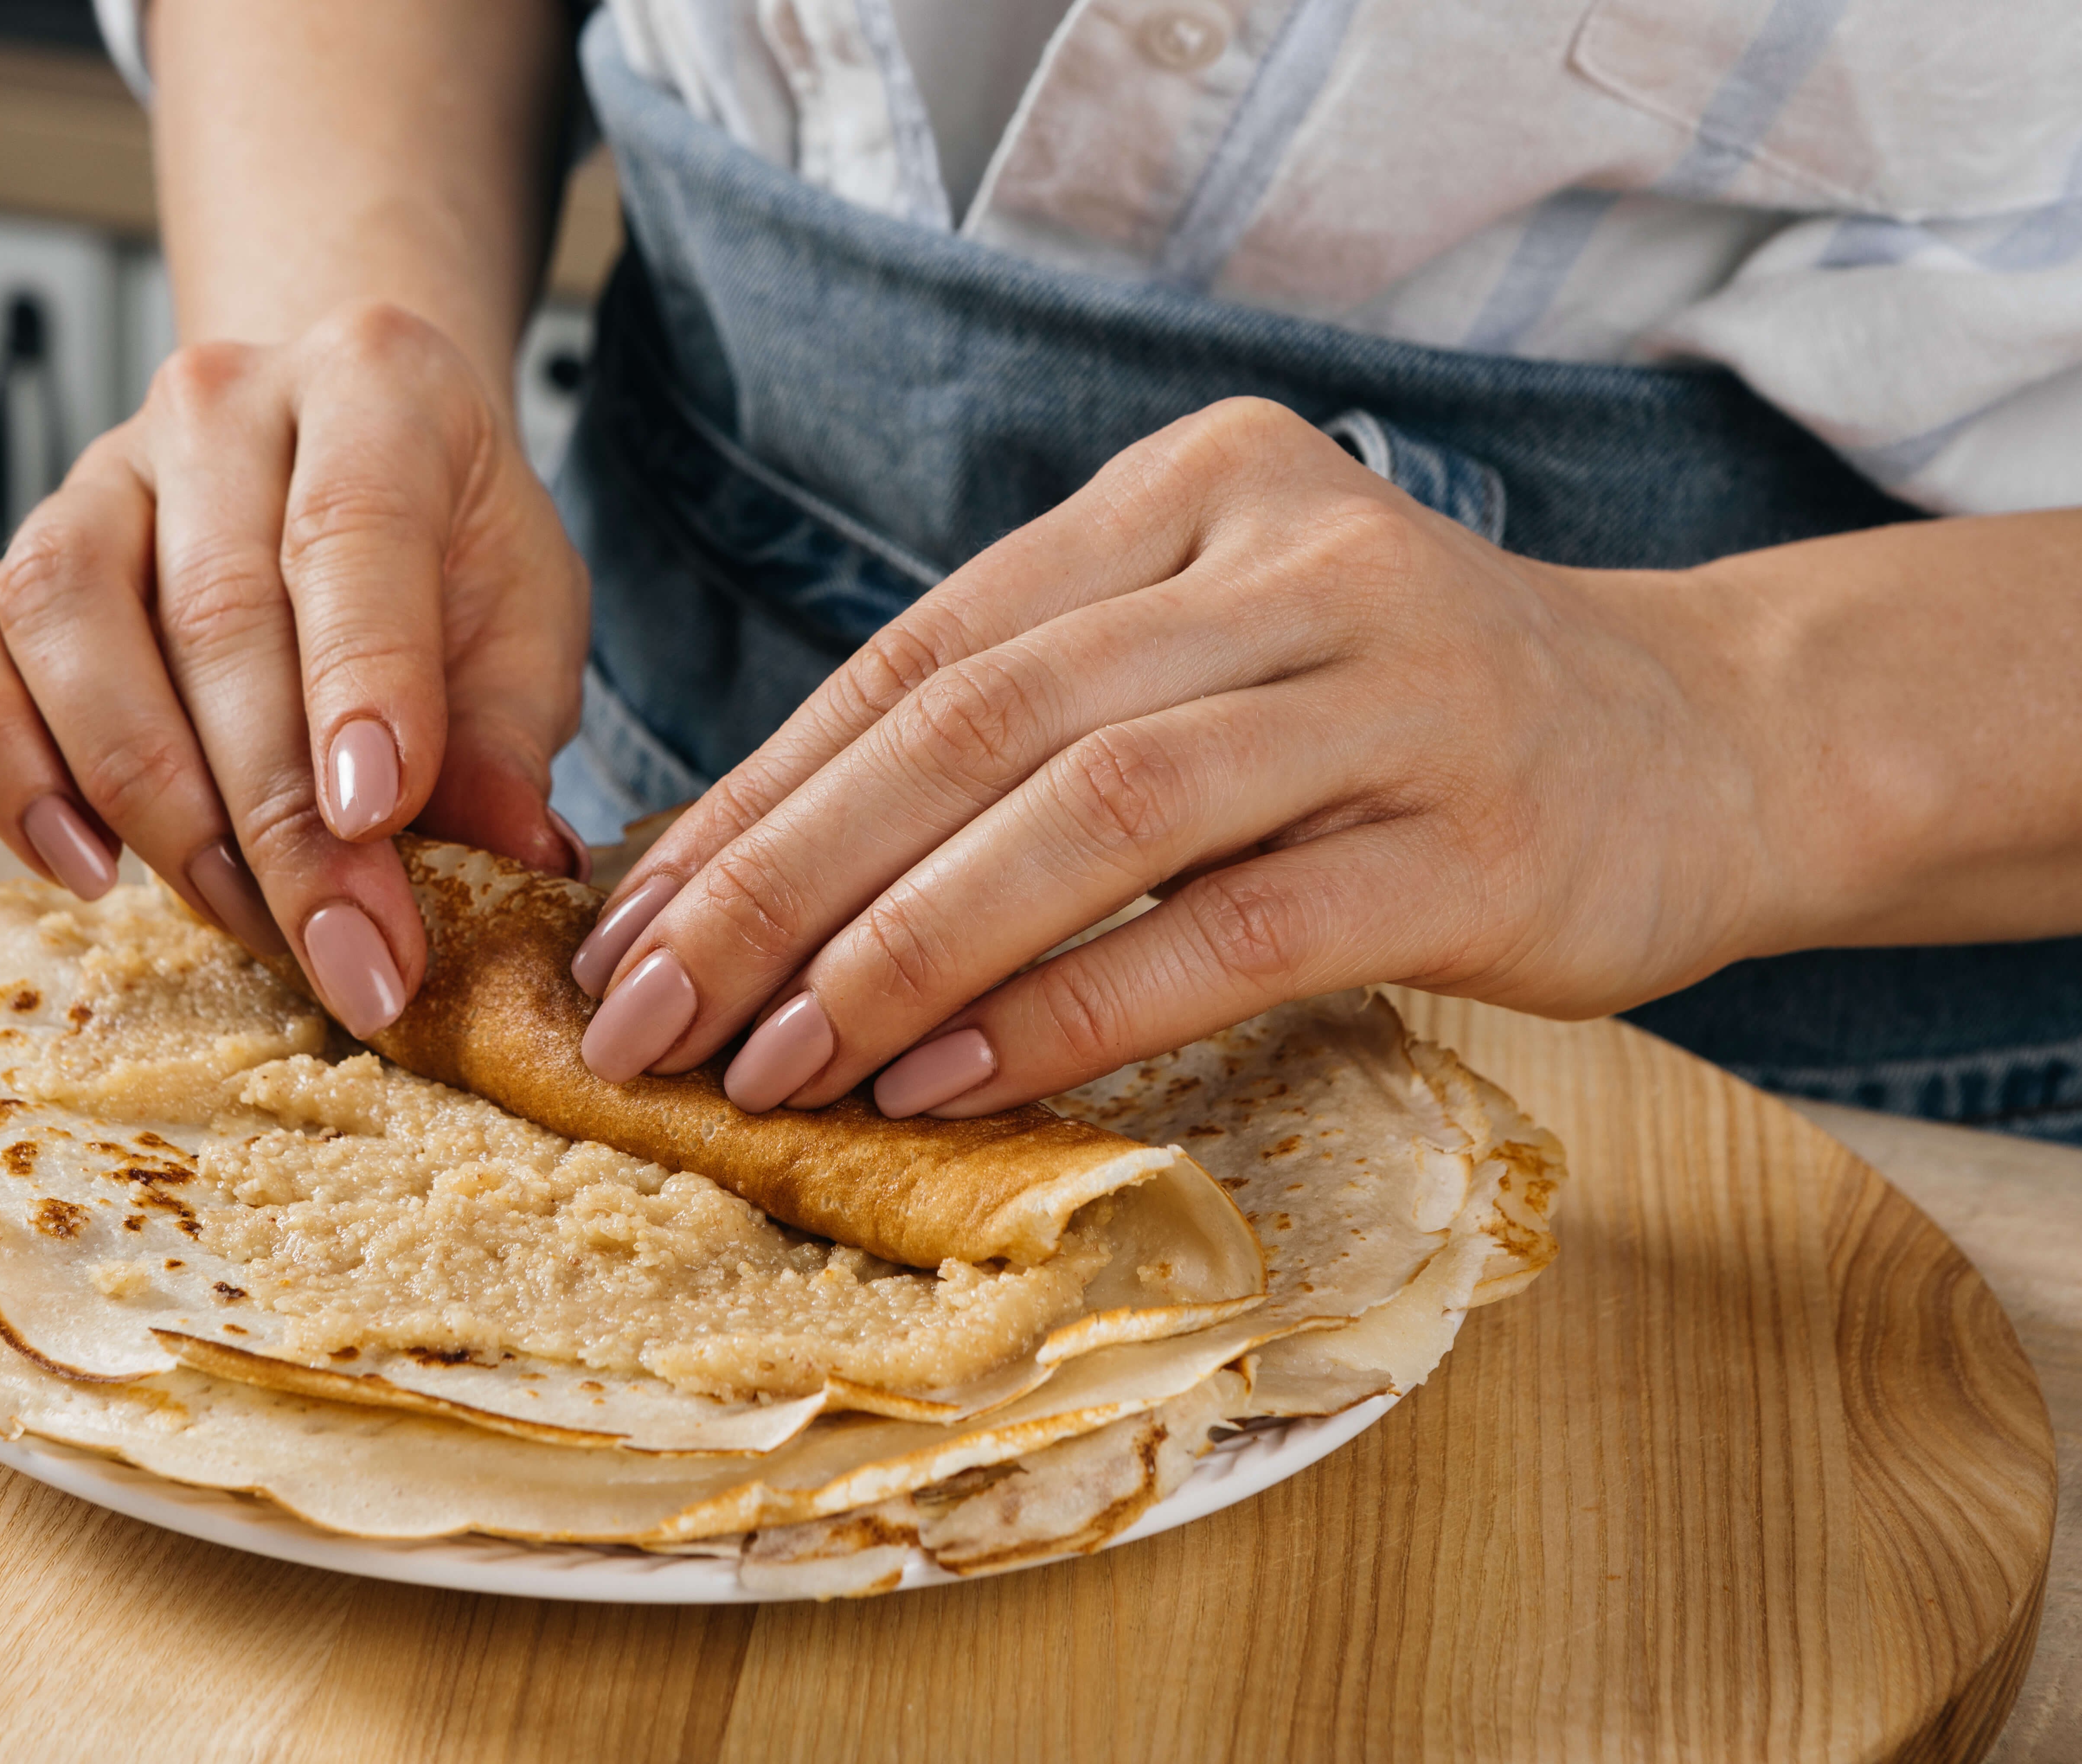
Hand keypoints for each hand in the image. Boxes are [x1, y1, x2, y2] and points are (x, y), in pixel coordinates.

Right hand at [0, 302, 588, 1034]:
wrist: (363, 477)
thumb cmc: (449, 560)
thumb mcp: (524, 630)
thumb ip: (505, 738)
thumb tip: (514, 859)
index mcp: (376, 384)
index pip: (352, 529)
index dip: (360, 683)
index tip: (376, 820)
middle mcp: (224, 403)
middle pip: (215, 614)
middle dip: (280, 817)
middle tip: (345, 953)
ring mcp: (101, 471)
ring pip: (69, 626)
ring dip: (153, 806)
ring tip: (245, 920)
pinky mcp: (15, 547)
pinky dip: (3, 764)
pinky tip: (86, 863)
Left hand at [568, 398, 1791, 1115]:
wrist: (1703, 740)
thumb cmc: (1400, 725)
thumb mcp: (1208, 665)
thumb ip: (1027, 730)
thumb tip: (763, 875)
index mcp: (1190, 492)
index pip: (922, 654)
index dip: (760, 796)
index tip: (636, 923)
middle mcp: (1290, 563)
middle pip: (979, 726)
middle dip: (785, 883)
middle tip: (657, 1013)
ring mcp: (1397, 695)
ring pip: (1094, 817)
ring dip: (907, 951)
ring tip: (778, 1063)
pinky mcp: (1475, 843)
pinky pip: (1231, 930)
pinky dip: (1073, 1009)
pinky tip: (950, 1080)